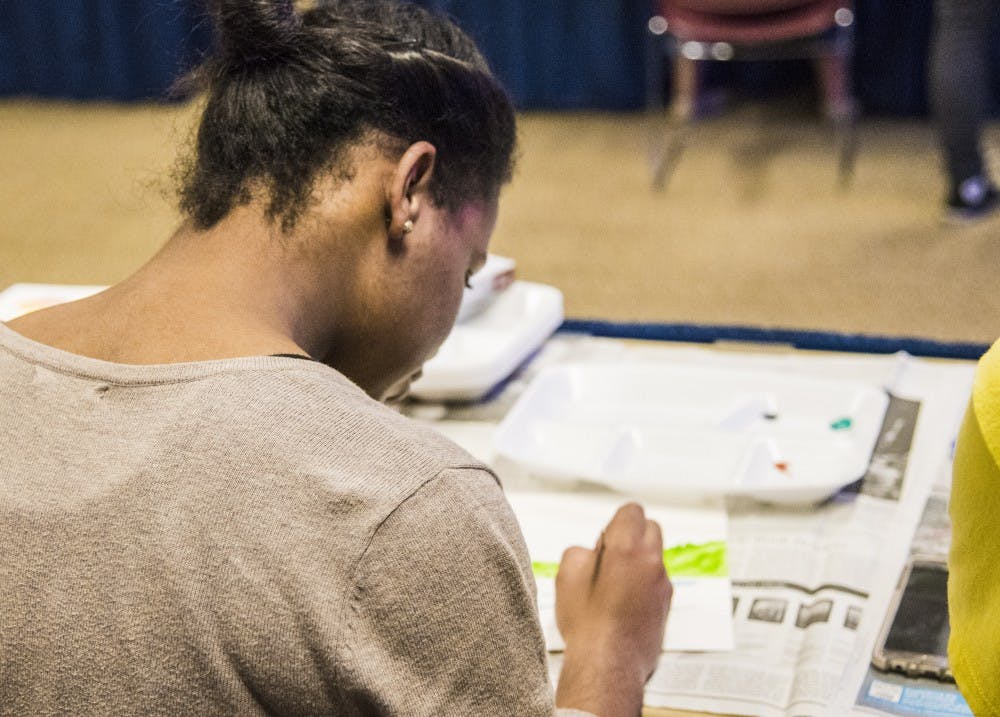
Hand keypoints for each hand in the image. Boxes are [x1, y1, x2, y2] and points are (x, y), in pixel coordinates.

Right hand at [554, 502, 671, 716]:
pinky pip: (657, 582)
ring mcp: (663, 584)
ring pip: (654, 557)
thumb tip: (592, 552)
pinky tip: (622, 605)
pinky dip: (644, 585)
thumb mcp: (566, 576)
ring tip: (613, 586)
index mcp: (627, 548)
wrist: (608, 667)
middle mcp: (651, 562)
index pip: (632, 511)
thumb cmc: (587, 625)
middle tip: (610, 557)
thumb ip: (580, 552)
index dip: (615, 523)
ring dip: (638, 562)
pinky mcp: (667, 605)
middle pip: (650, 528)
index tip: (604, 540)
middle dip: (632, 536)